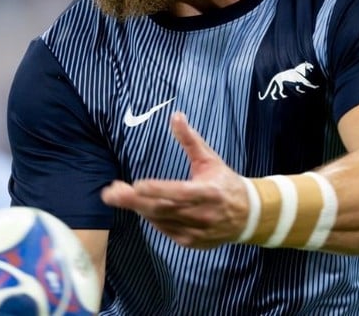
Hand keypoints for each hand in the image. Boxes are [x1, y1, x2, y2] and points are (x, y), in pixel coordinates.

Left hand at [101, 112, 248, 247]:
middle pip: (163, 209)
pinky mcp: (191, 242)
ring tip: (117, 195)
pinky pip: (165, 230)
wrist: (249, 216)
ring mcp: (197, 232)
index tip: (136, 184)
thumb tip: (175, 115)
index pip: (181, 193)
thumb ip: (190, 139)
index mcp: (210, 192)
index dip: (159, 190)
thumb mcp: (210, 159)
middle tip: (110, 192)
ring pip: (160, 221)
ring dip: (138, 208)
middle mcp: (203, 215)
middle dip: (134, 201)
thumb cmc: (225, 182)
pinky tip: (139, 206)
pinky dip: (151, 218)